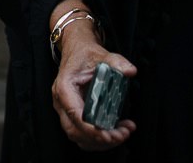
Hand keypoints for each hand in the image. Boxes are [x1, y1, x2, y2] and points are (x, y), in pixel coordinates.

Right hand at [51, 25, 136, 150]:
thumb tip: (130, 71)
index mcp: (64, 87)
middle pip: (75, 130)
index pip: (74, 114)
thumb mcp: (102, 55)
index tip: (108, 135)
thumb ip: (116, 62)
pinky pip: (83, 134)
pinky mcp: (73, 115)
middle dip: (99, 138)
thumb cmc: (86, 54)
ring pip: (78, 136)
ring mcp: (66, 110)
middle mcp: (61, 102)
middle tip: (122, 134)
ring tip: (123, 133)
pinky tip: (117, 131)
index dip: (90, 129)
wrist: (77, 51)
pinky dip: (99, 139)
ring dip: (101, 141)